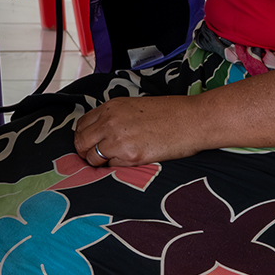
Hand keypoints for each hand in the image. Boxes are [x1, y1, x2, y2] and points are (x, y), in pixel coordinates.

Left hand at [73, 95, 208, 166]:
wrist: (194, 120)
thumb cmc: (170, 113)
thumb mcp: (135, 107)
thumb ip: (114, 117)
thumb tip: (100, 133)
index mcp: (111, 107)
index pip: (81, 125)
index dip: (83, 137)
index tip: (89, 144)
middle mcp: (110, 121)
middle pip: (81, 142)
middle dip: (84, 152)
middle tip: (94, 158)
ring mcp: (118, 139)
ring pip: (93, 158)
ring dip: (100, 162)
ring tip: (115, 160)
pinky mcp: (131, 156)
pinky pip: (112, 167)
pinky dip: (117, 167)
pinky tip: (131, 161)